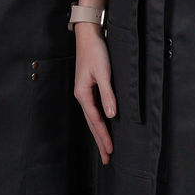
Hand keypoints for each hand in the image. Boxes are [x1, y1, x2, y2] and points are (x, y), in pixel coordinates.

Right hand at [73, 24, 115, 164]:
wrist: (88, 35)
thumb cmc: (96, 52)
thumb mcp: (103, 73)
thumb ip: (107, 94)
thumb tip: (111, 115)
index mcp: (83, 94)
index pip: (96, 121)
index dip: (103, 137)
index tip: (110, 151)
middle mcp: (82, 95)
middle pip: (92, 123)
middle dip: (100, 141)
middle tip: (107, 159)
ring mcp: (85, 92)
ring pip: (93, 117)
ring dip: (99, 133)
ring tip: (106, 148)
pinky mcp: (89, 87)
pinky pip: (95, 109)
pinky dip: (100, 121)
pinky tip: (105, 125)